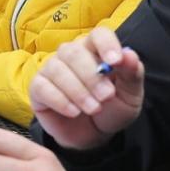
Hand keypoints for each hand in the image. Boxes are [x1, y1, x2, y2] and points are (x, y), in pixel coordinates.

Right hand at [29, 27, 144, 150]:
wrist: (93, 135)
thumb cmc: (111, 109)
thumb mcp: (130, 96)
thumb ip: (132, 75)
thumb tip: (129, 54)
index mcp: (96, 50)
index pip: (98, 35)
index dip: (106, 44)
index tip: (115, 62)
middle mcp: (70, 55)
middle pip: (73, 52)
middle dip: (91, 76)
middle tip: (106, 97)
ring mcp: (51, 69)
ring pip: (57, 69)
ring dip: (78, 91)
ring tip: (93, 109)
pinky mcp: (37, 87)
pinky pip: (42, 87)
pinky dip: (60, 100)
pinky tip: (74, 112)